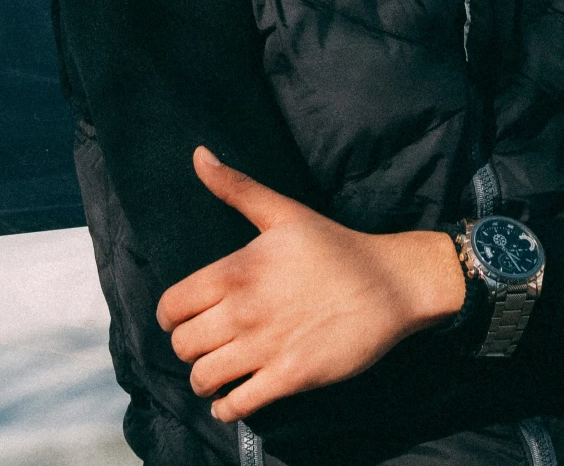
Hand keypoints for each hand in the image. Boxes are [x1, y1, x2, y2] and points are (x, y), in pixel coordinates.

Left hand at [156, 146, 465, 423]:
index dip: (170, 316)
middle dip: (187, 347)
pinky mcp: (291, 377)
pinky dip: (227, 408)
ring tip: (216, 373)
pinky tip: (233, 398)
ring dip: (204, 380)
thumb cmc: (336, 247)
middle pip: (182, 345)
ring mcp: (267, 347)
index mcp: (237, 270)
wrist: (392, 283)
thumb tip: (198, 155)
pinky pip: (238, 406)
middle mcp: (244, 311)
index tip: (183, 318)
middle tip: (204, 344)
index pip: (171, 306)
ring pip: (203, 378)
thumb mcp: (284, 212)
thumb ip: (236, 188)